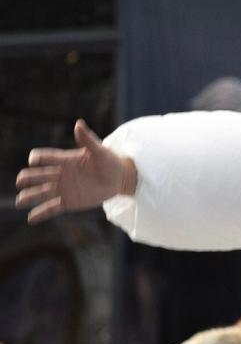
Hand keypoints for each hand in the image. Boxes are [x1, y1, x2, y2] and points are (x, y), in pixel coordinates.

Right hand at [15, 120, 136, 224]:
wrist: (118, 179)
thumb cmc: (109, 161)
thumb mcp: (100, 151)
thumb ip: (88, 139)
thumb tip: (78, 124)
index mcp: (66, 160)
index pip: (48, 157)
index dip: (40, 158)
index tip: (33, 160)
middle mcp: (60, 174)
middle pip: (40, 176)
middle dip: (29, 178)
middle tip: (20, 181)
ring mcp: (63, 189)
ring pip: (42, 193)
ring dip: (29, 196)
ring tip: (18, 202)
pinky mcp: (68, 202)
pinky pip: (51, 208)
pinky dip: (41, 213)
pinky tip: (30, 219)